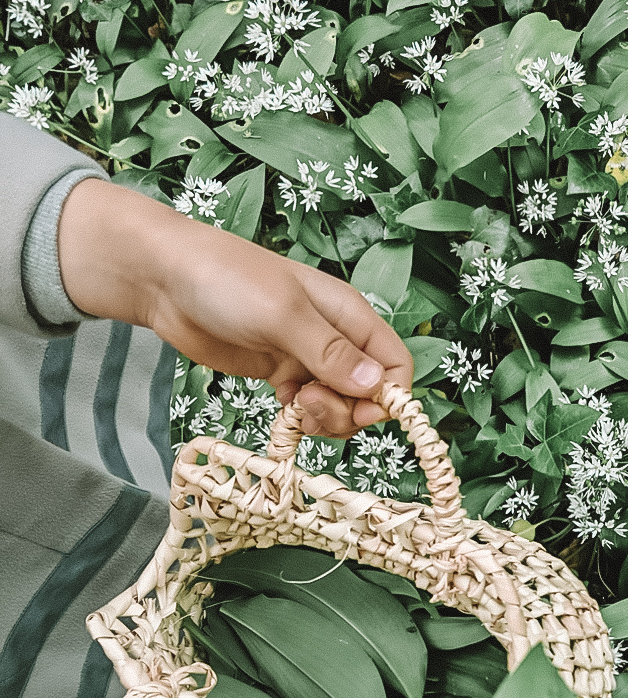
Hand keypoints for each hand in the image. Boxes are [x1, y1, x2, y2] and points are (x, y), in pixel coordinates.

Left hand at [57, 178, 412, 438]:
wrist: (164, 279)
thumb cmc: (225, 278)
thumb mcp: (283, 313)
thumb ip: (330, 353)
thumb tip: (376, 387)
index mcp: (348, 314)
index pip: (394, 364)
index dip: (388, 396)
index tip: (360, 413)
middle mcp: (335, 337)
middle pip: (370, 393)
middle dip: (348, 412)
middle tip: (309, 407)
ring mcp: (307, 357)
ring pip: (340, 405)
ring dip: (325, 419)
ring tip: (292, 406)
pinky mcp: (280, 374)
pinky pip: (309, 408)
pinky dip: (301, 418)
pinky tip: (280, 407)